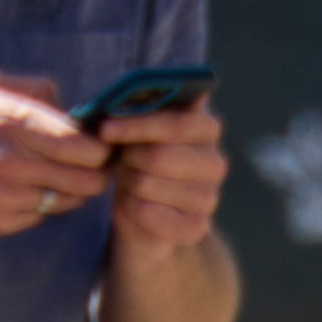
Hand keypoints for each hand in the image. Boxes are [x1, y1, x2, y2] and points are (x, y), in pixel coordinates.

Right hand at [0, 71, 110, 238]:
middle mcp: (13, 160)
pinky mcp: (3, 222)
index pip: (84, 145)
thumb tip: (72, 106)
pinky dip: (41, 205)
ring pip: (69, 200)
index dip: (100, 148)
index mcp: (12, 121)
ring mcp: (8, 196)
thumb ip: (33, 89)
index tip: (99, 146)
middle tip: (92, 166)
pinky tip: (20, 190)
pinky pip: (43, 216)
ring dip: (71, 189)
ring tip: (53, 174)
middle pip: (87, 178)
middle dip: (97, 172)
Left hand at [99, 96, 227, 255]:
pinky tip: (135, 204)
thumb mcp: (139, 130)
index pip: (176, 123)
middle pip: (159, 156)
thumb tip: (132, 93)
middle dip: (129, 156)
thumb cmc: (138, 159)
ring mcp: (208, 198)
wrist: (145, 213)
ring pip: (147, 184)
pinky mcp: (195, 227)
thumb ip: (143, 108)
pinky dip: (130, 207)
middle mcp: (215, 163)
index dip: (138, 124)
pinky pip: (146, 212)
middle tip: (120, 158)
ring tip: (129, 179)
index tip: (105, 127)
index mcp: (207, 129)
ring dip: (127, 181)